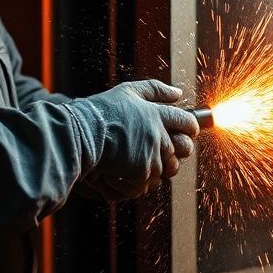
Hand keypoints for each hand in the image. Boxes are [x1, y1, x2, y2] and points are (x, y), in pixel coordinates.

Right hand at [81, 80, 198, 198]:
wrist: (82, 134)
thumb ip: (155, 90)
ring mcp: (151, 155)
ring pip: (166, 169)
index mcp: (158, 114)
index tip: (187, 132)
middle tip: (160, 151)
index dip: (190, 128)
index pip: (187, 122)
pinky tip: (124, 173)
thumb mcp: (128, 91)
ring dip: (156, 168)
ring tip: (136, 162)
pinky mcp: (141, 172)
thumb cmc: (102, 111)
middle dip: (176, 152)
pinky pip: (149, 183)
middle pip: (183, 149)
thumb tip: (178, 93)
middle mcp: (159, 134)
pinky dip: (138, 181)